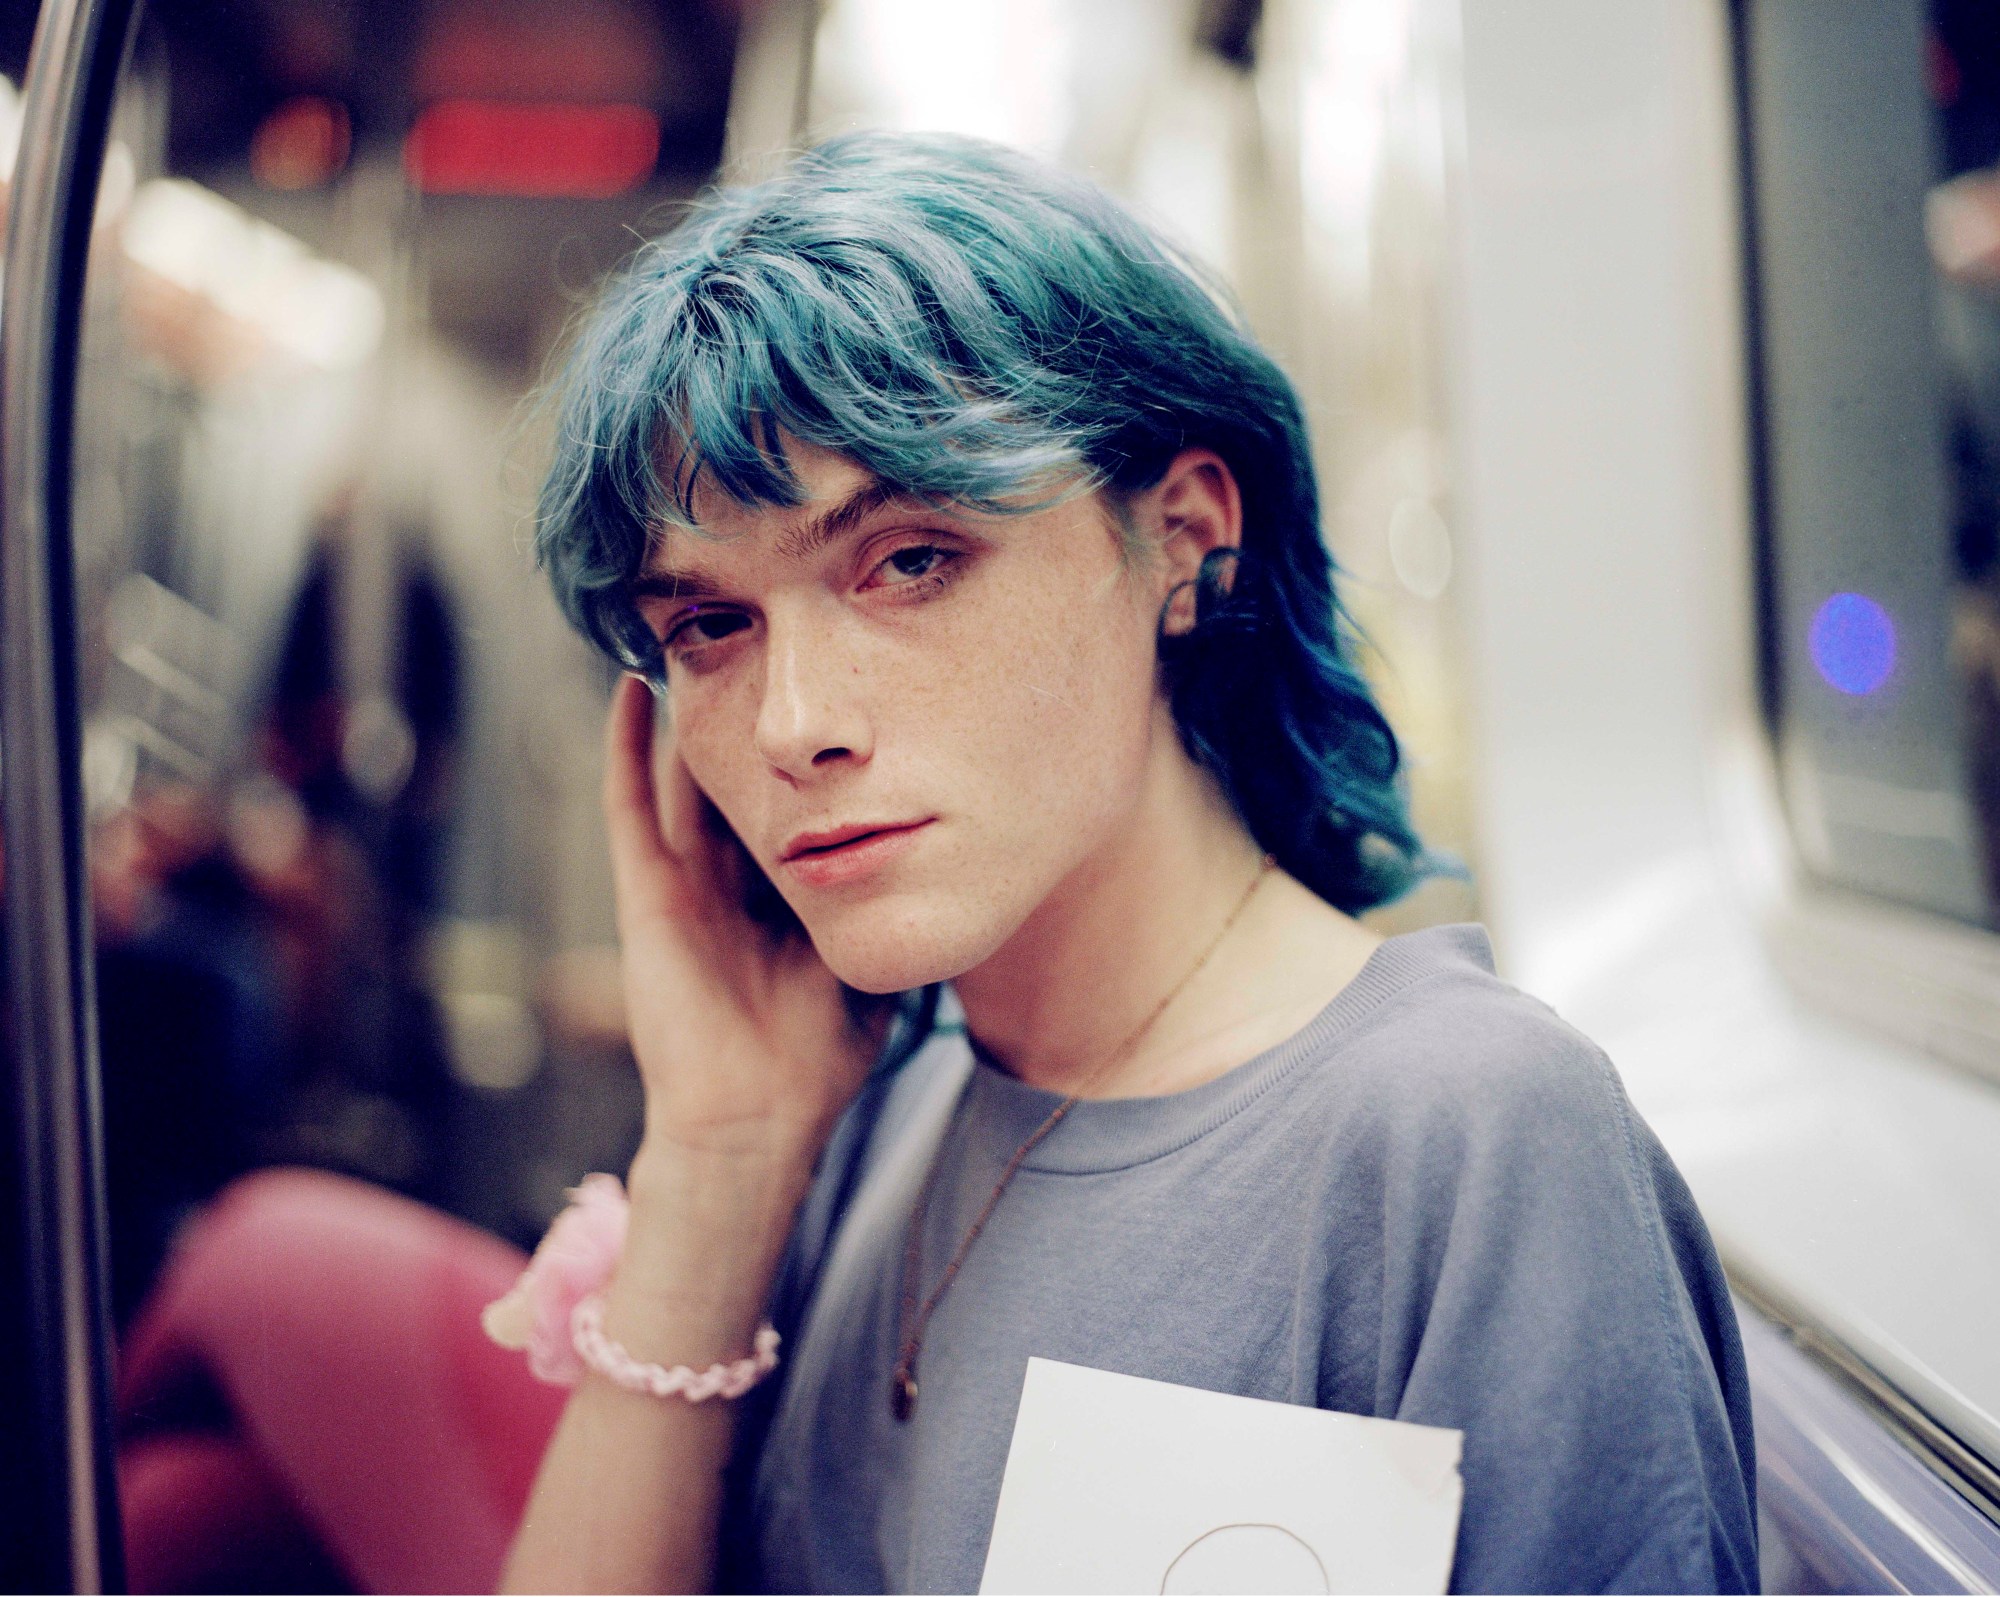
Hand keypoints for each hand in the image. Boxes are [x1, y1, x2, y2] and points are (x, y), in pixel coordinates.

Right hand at [601, 675, 882, 1160]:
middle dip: (750, 719)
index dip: (807, 753)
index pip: (795, 802)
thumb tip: (953, 862)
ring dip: (687, 714)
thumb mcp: (875, 965)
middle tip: (761, 646)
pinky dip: (625, 746)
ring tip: (695, 643)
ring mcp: (685, 881)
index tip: (836, 691)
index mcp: (785, 892)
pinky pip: (629, 805)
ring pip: (682, 776)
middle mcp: (733, 878)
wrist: (757, 1117)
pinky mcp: (646, 893)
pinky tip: (635, 687)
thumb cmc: (819, 1056)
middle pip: (738, 777)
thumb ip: (895, 911)